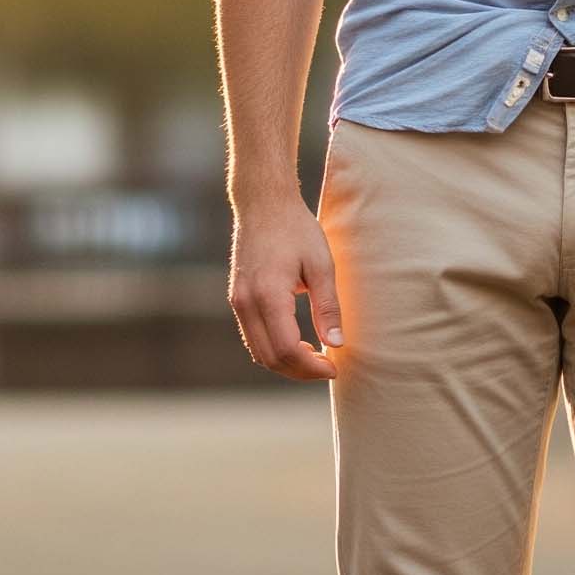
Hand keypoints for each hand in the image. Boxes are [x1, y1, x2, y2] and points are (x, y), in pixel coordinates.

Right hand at [227, 193, 343, 379]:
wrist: (263, 203)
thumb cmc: (296, 229)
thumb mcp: (321, 265)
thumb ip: (328, 307)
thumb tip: (337, 344)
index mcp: (268, 294)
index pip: (286, 349)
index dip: (310, 367)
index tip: (334, 366)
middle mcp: (246, 303)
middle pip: (269, 357)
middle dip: (299, 371)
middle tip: (327, 366)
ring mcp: (237, 302)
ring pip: (258, 351)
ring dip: (286, 363)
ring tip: (315, 356)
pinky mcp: (237, 299)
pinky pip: (252, 336)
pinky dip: (273, 348)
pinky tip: (297, 341)